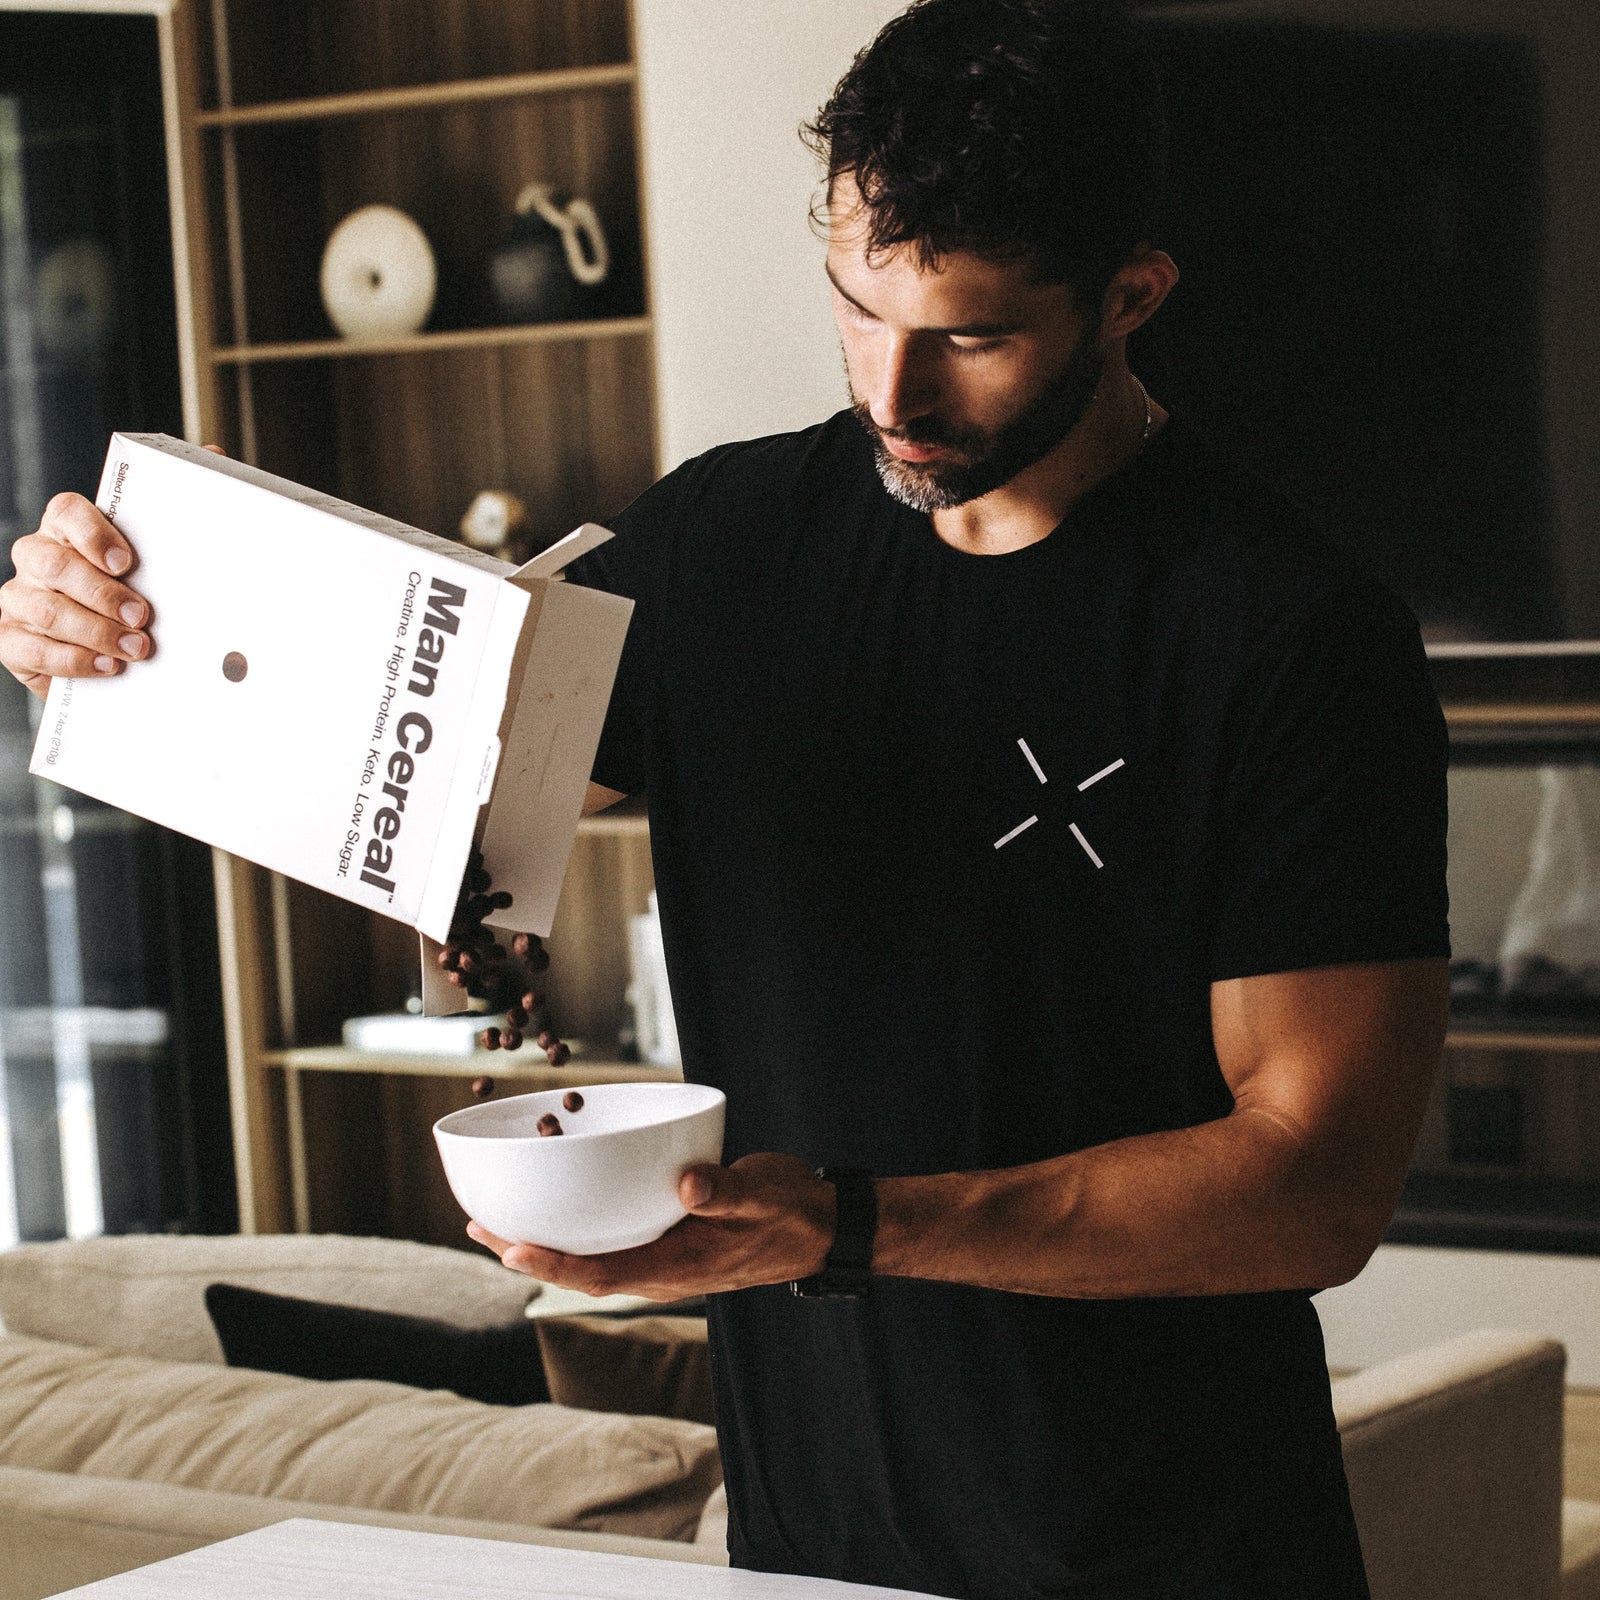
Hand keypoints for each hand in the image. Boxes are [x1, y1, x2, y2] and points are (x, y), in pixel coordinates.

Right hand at [0, 446, 225, 699]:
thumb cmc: (138, 596)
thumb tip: (215, 454)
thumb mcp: (161, 558)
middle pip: (52, 563)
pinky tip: (106, 667)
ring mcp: (19, 600)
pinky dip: (72, 660)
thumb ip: (181, 511)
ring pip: (44, 609)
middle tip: (143, 616)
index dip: (92, 532)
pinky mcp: (11, 641)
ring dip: (95, 631)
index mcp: (70, 531)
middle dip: (101, 593)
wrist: (116, 658)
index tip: (128, 561)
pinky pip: (30, 648)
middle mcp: (38, 560)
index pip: (64, 511)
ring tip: (136, 649)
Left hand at [466, 1152, 836, 1299]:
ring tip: (498, 1221)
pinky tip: (563, 1205)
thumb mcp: (763, 1194)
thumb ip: (726, 1191)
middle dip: (528, 1251)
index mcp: (679, 1266)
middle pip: (581, 1270)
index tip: (509, 1246)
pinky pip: (612, 1242)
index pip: (602, 1272)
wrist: (820, 1226)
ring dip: (545, 1242)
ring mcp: (664, 1259)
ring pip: (592, 1258)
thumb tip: (688, 1185)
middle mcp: (663, 1269)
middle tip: (478, 1225)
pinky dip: (578, 1228)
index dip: (552, 1262)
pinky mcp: (669, 1241)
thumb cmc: (792, 1210)